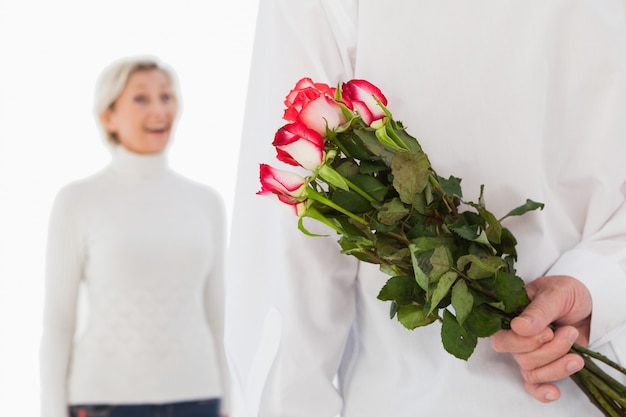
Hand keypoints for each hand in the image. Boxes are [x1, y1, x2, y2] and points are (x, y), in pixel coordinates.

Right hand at [490, 275, 591, 401]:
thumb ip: (538, 310)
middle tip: (567, 332)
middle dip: (549, 350)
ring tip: (574, 345)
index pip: (501, 339)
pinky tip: (554, 392)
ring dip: (559, 363)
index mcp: (510, 316)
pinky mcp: (545, 365)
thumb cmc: (567, 293)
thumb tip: (518, 327)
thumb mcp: (556, 293)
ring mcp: (530, 353)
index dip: (523, 342)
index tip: (548, 331)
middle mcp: (515, 337)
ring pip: (533, 372)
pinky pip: (534, 385)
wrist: (590, 304)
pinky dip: (542, 391)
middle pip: (521, 358)